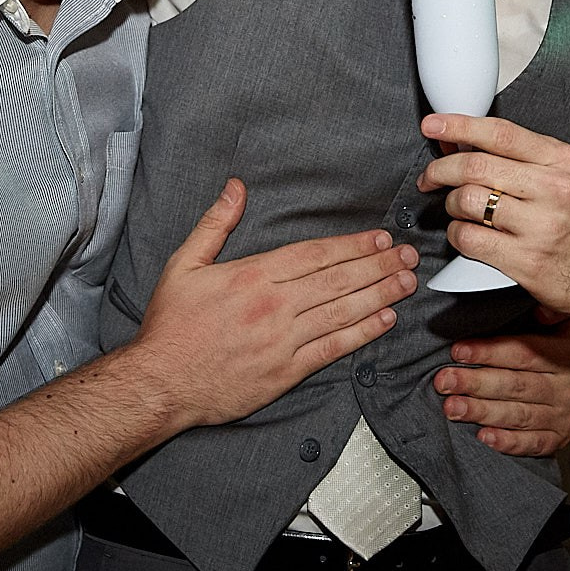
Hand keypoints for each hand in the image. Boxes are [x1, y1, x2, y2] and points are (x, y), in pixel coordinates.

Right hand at [133, 179, 417, 431]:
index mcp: (253, 275)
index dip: (352, 245)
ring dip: (380, 295)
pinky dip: (362, 333)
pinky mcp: (286, 372)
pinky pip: (332, 349)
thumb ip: (214, 224)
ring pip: (342, 311)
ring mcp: (283, 340)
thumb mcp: (184, 264)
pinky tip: (384, 320)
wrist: (160, 382)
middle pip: (337, 279)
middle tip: (408, 256)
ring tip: (407, 282)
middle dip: (378, 266)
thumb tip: (235, 187)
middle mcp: (274, 306)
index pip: (315, 254)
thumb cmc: (171, 325)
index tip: (380, 239)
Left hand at [418, 114, 569, 343]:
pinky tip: (466, 235)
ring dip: (450, 205)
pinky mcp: (527, 261)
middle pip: (475, 166)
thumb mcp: (567, 177)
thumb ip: (521, 159)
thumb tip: (462, 143)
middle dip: (441, 170)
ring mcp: (541, 227)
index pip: (501, 133)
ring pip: (467, 201)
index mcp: (562, 161)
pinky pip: (469, 239)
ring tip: (457, 211)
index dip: (459, 126)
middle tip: (431, 177)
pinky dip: (457, 235)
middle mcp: (554, 189)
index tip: (433, 125)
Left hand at [435, 311, 569, 457]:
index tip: (457, 351)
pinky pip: (533, 443)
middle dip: (475, 383)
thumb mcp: (550, 320)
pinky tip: (485, 436)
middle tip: (445, 381)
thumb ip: (536, 306)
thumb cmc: (548, 344)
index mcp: (565, 348)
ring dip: (483, 411)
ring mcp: (565, 411)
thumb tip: (521, 285)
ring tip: (454, 407)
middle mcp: (568, 381)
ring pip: (520, 413)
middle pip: (516, 384)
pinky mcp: (560, 435)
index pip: (523, 351)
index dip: (487, 352)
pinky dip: (508, 441)